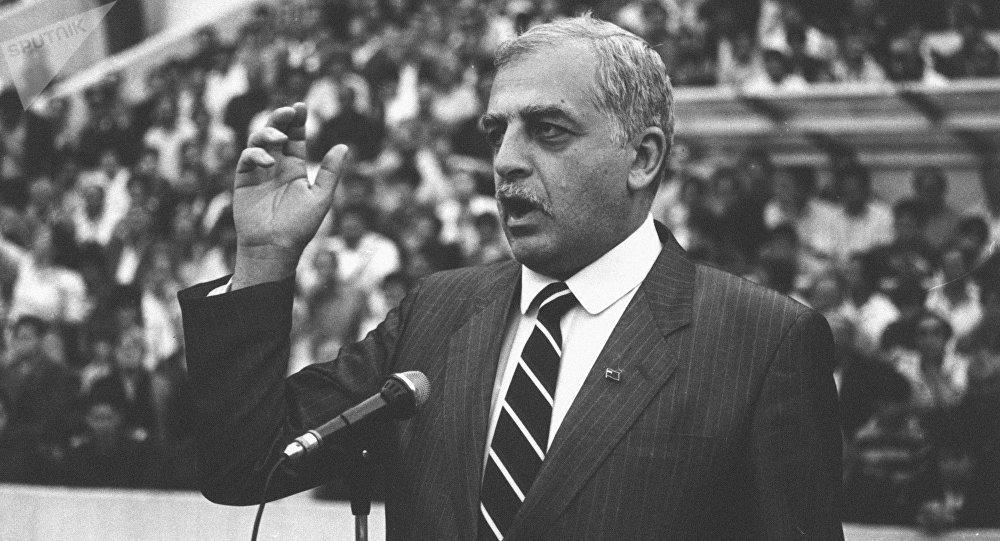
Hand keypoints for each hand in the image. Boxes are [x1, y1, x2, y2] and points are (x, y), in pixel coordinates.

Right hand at [231, 103, 348, 288]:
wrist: (274, 247)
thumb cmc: (299, 227)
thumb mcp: (321, 198)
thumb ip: (330, 172)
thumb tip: (343, 146)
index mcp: (295, 169)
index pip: (296, 139)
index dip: (298, 122)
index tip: (301, 107)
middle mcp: (277, 167)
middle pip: (276, 134)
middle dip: (281, 119)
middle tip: (289, 111)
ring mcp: (259, 172)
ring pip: (259, 142)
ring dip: (268, 132)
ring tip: (279, 135)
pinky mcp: (244, 180)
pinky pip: (247, 158)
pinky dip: (255, 153)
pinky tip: (268, 160)